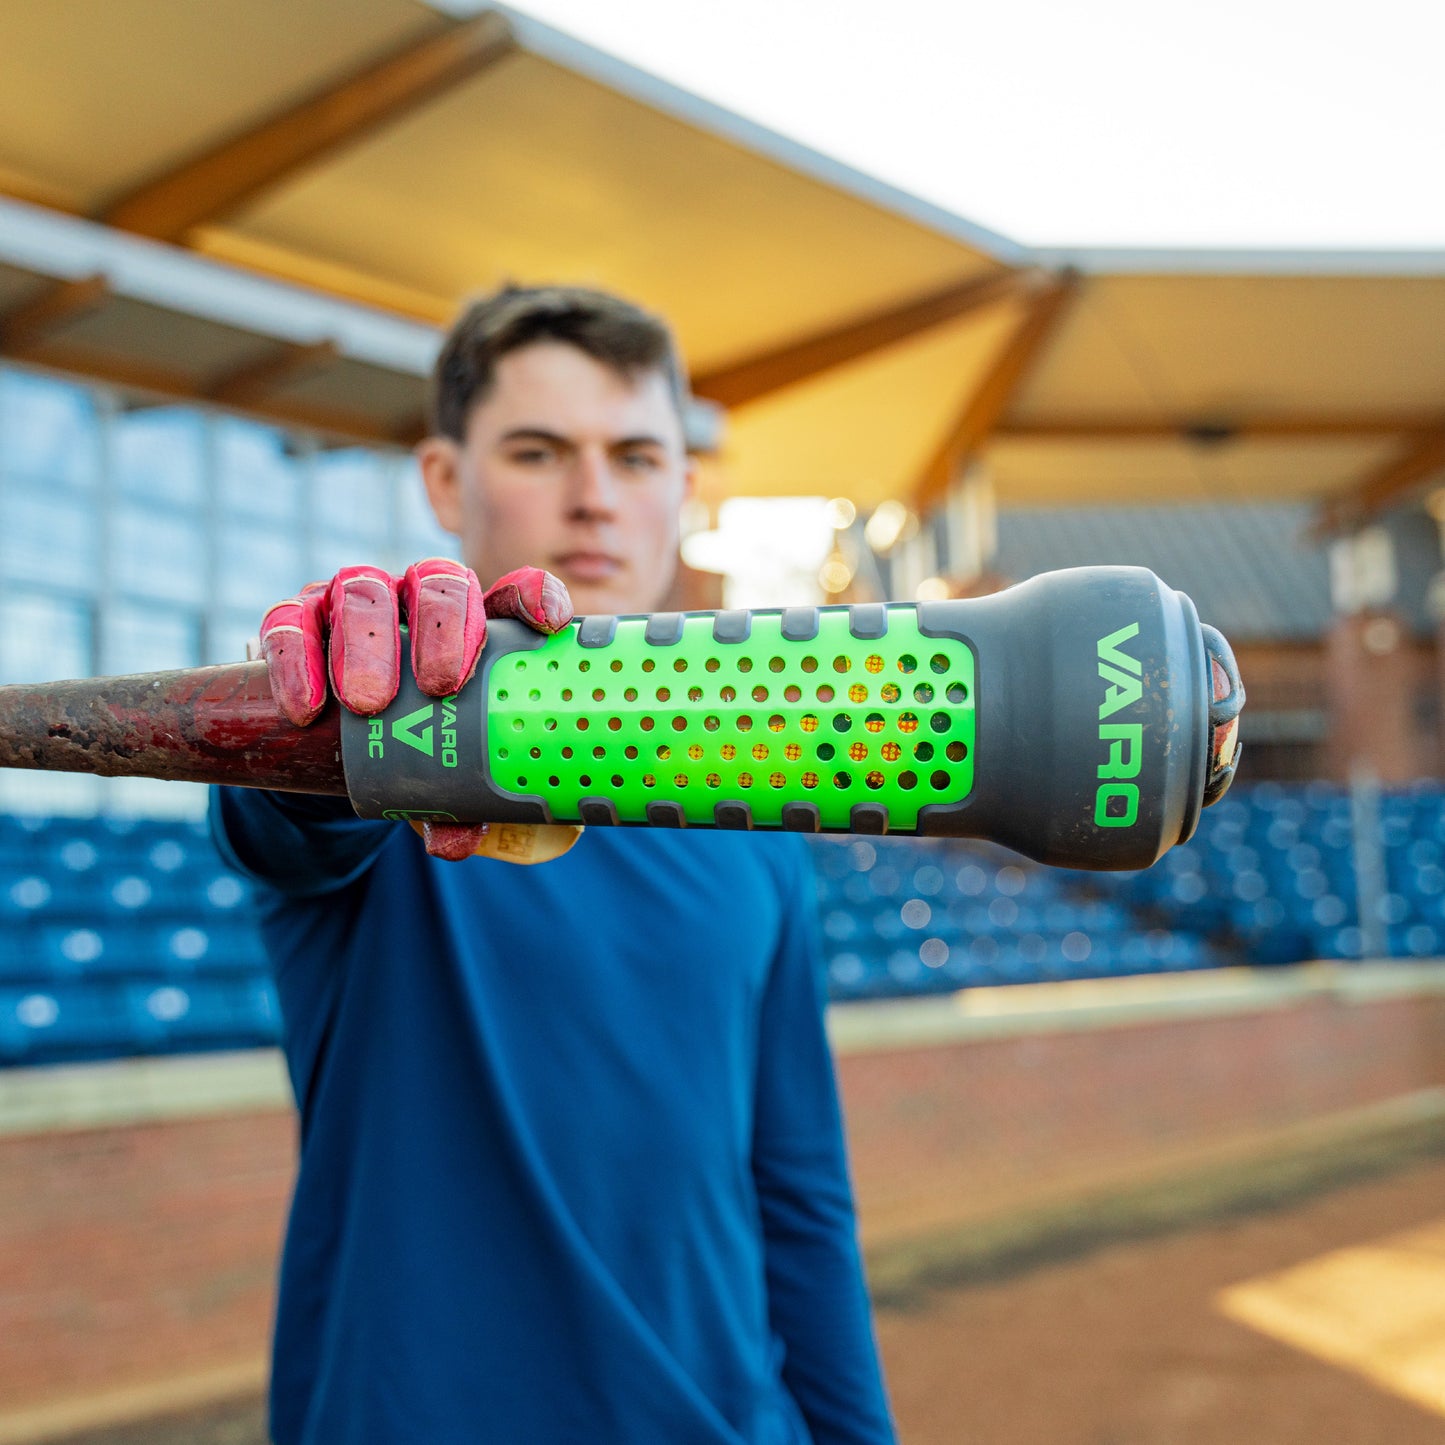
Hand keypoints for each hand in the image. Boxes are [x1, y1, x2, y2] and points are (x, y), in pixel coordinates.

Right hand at [260, 560, 573, 859]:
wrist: (333, 743)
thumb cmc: (413, 740)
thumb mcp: (442, 769)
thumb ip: (455, 801)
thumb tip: (452, 842)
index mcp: (472, 622)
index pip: (511, 592)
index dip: (533, 595)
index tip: (549, 622)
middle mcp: (416, 597)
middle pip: (436, 582)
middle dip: (441, 629)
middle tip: (440, 686)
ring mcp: (354, 601)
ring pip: (362, 591)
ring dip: (366, 645)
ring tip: (367, 706)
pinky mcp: (295, 618)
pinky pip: (288, 622)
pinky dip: (296, 660)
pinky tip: (306, 706)